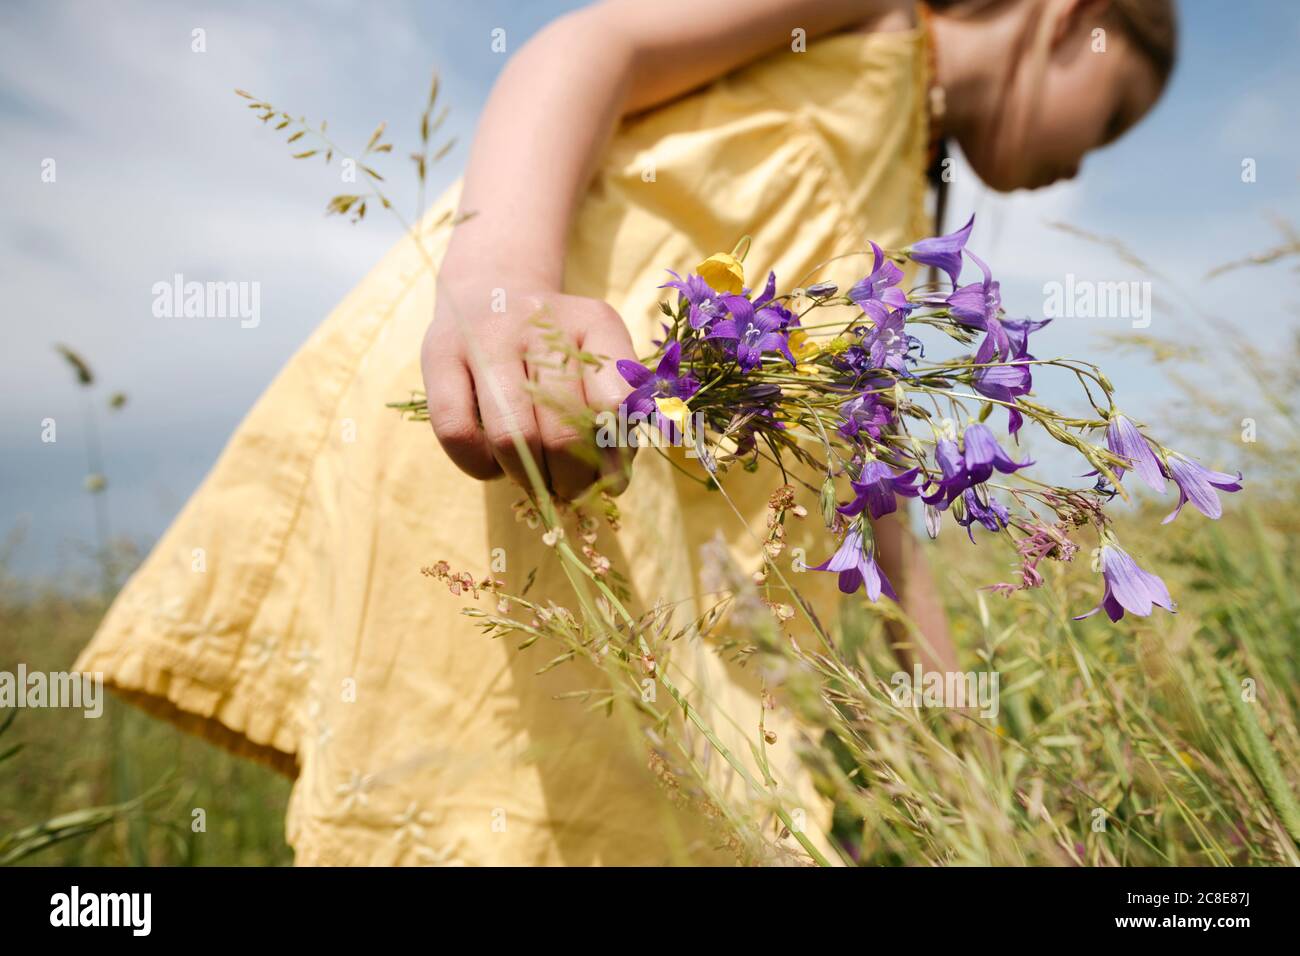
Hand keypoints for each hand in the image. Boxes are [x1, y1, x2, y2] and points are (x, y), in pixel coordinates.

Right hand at [421, 270, 637, 500]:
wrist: (490, 289)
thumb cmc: (554, 349)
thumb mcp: (597, 363)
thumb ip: (616, 417)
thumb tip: (614, 484)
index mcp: (594, 323)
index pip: (618, 404)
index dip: (616, 456)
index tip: (610, 478)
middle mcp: (540, 322)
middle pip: (565, 431)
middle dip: (573, 480)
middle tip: (571, 490)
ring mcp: (486, 336)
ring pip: (513, 436)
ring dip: (531, 479)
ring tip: (538, 483)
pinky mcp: (439, 354)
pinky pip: (457, 432)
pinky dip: (480, 466)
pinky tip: (494, 464)